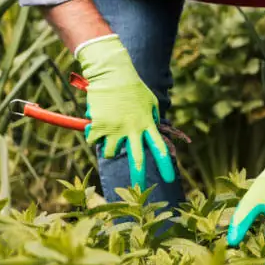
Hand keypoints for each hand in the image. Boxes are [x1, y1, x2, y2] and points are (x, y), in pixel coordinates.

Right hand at [76, 35, 175, 189]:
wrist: (112, 75)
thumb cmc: (132, 87)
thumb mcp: (150, 101)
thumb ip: (152, 117)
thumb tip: (153, 128)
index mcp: (148, 124)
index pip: (160, 148)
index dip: (165, 165)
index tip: (169, 178)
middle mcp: (133, 130)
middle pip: (137, 159)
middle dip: (138, 176)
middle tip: (138, 189)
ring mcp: (116, 129)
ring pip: (111, 152)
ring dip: (110, 146)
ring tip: (110, 132)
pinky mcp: (100, 127)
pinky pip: (95, 141)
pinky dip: (94, 134)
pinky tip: (97, 121)